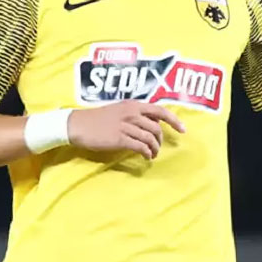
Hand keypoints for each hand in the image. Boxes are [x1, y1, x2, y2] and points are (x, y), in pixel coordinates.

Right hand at [68, 100, 186, 158]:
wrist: (78, 124)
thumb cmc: (96, 118)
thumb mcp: (118, 110)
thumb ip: (133, 114)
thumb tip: (149, 123)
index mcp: (132, 105)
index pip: (160, 110)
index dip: (174, 120)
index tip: (183, 129)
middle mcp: (131, 113)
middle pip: (156, 127)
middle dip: (160, 139)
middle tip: (158, 147)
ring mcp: (125, 126)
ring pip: (150, 138)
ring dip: (154, 148)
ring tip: (152, 154)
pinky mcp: (119, 138)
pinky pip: (140, 146)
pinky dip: (146, 152)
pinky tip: (146, 157)